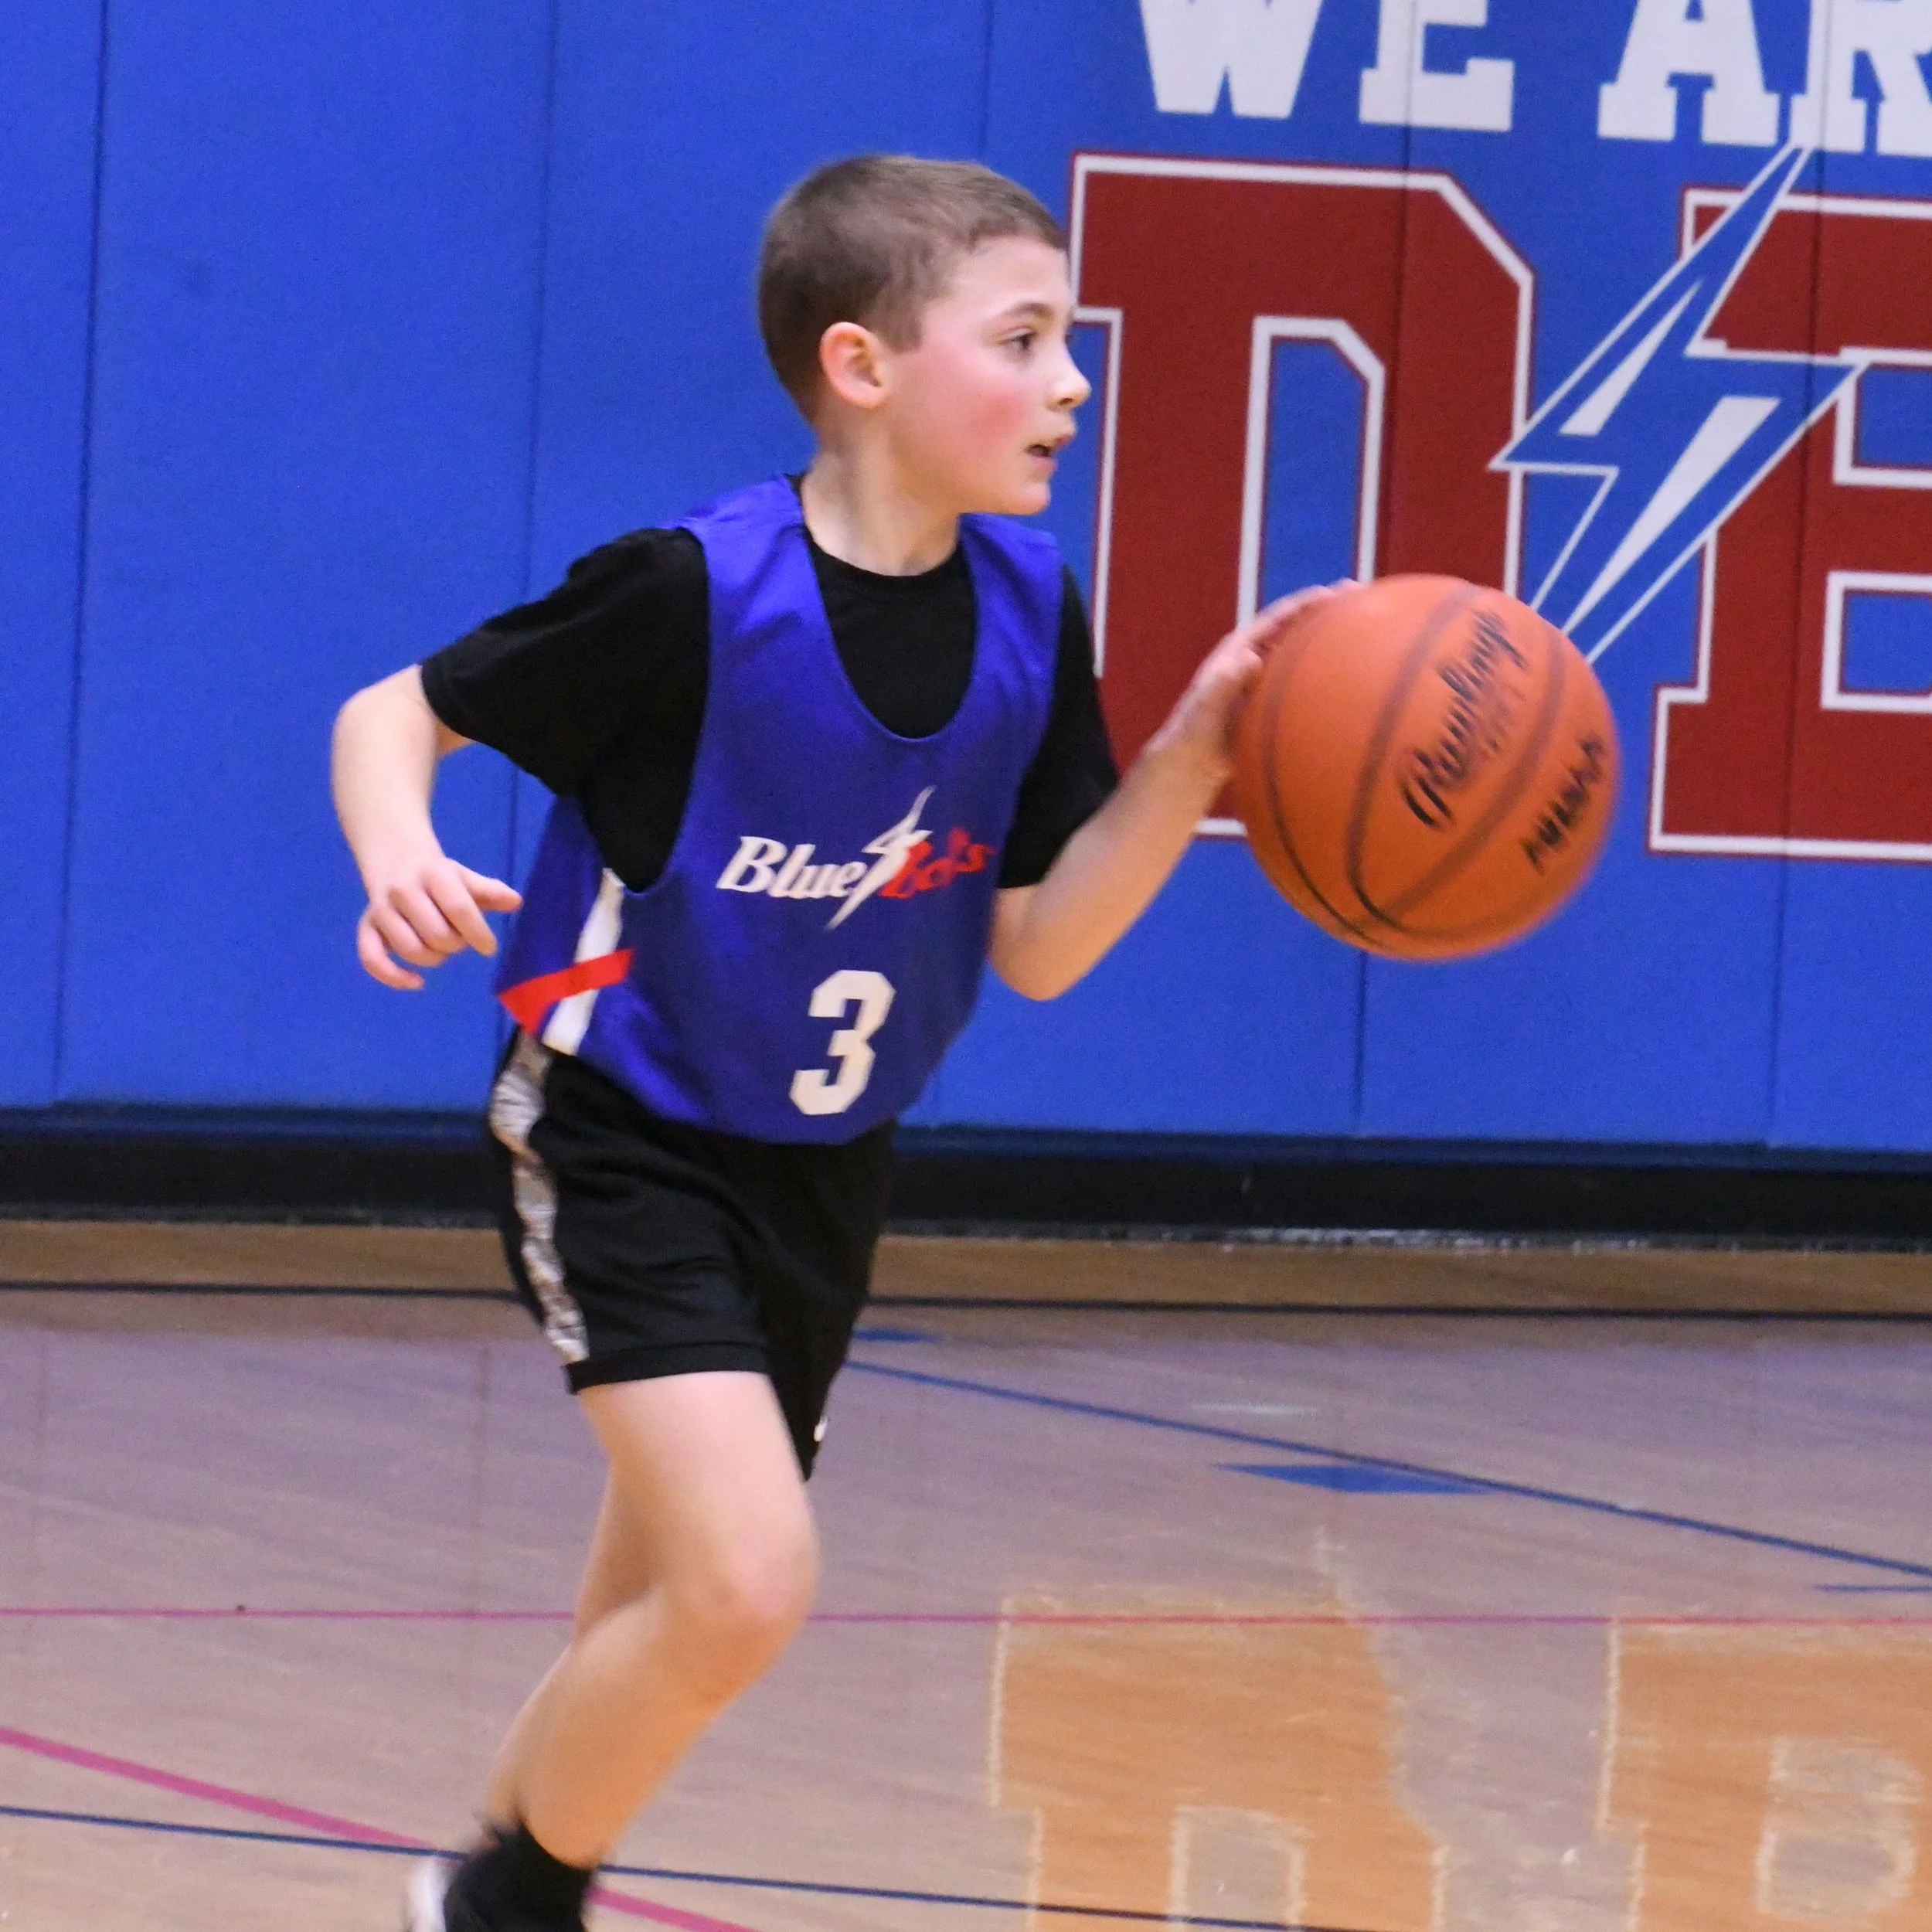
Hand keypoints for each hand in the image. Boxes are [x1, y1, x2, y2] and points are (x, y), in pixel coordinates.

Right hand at [356, 852, 522, 989]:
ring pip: (410, 950)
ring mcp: (381, 910)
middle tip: (459, 939)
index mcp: (432, 874)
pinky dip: (393, 977)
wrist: (396, 862)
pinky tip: (417, 982)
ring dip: (433, 958)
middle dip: (455, 944)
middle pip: (436, 934)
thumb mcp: (465, 878)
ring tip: (441, 948)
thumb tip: (515, 901)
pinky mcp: (367, 927)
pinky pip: (371, 959)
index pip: (458, 908)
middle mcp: (402, 890)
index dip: (477, 932)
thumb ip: (489, 891)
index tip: (489, 947)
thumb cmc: (439, 877)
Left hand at [1148, 581, 1353, 786]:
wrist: (1194, 761)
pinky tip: (1359, 688)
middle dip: (1328, 612)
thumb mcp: (1204, 705)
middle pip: (1299, 629)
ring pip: (1307, 656)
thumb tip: (1251, 659)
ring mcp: (1271, 682)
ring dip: (1334, 644)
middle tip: (1361, 597)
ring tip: (1370, 631)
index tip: (1331, 592)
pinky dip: (1330, 682)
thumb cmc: (1194, 732)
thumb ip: (1223, 682)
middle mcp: (1259, 659)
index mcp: (1241, 650)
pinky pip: (1308, 688)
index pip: (1277, 619)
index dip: (1303, 604)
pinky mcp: (1278, 704)